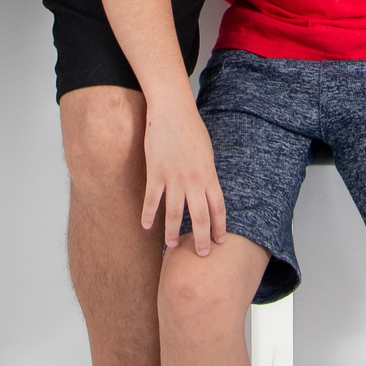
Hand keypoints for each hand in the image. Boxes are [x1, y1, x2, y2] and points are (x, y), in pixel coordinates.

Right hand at [141, 97, 226, 256]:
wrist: (173, 111)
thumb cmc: (191, 129)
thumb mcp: (206, 152)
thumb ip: (206, 173)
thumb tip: (206, 189)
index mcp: (209, 174)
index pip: (218, 207)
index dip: (219, 226)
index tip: (220, 241)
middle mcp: (194, 179)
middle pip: (200, 216)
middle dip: (202, 238)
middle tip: (201, 255)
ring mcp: (174, 177)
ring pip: (175, 212)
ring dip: (173, 232)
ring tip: (172, 246)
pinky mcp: (155, 172)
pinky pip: (153, 199)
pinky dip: (149, 214)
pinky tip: (146, 226)